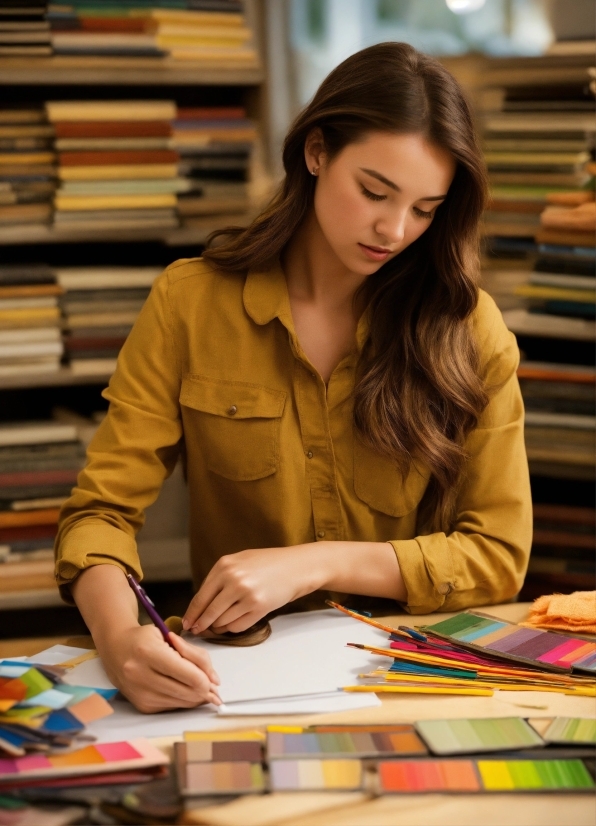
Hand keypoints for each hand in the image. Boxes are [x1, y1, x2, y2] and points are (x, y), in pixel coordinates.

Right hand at [96, 623, 221, 712]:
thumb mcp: (168, 635)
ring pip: (182, 702)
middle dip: (206, 690)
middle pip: (188, 692)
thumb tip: (214, 680)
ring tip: (201, 687)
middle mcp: (141, 675)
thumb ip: (193, 653)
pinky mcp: (141, 705)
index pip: (189, 675)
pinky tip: (184, 690)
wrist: (115, 648)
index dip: (207, 679)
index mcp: (149, 652)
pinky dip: (183, 700)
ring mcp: (140, 693)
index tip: (213, 678)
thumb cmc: (144, 638)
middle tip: (213, 686)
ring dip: (197, 697)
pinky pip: (172, 707)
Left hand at [182, 544, 324, 634]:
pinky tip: (232, 624)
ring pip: (222, 622)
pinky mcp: (259, 608)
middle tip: (197, 631)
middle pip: (208, 612)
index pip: (200, 597)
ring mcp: (246, 595)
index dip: (192, 614)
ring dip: (217, 627)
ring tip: (217, 626)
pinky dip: (232, 629)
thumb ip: (219, 578)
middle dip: (201, 624)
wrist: (296, 567)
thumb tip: (200, 603)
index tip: (187, 623)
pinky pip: (237, 626)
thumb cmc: (267, 563)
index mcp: (224, 566)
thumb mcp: (239, 561)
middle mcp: (233, 580)